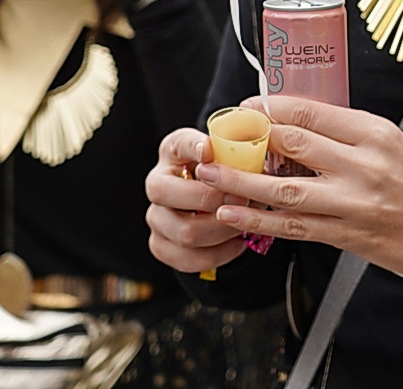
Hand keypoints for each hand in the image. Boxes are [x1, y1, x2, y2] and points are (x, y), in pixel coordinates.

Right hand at [145, 128, 250, 273]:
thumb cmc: (225, 170)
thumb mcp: (229, 151)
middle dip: (212, 199)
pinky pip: (189, 259)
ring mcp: (156, 218)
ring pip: (185, 233)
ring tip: (245, 223)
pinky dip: (219, 254)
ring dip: (222, 230)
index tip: (210, 151)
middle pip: (170, 194)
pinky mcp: (162, 246)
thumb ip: (233, 148)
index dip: (192, 147)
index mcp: (172, 152)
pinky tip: (238, 243)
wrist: (218, 197)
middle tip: (243, 197)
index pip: (178, 144)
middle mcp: (157, 184)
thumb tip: (240, 150)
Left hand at [193, 97, 402, 284]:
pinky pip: (294, 226)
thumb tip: (291, 123)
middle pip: (293, 143)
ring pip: (285, 188)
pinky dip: (258, 220)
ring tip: (208, 176)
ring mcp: (353, 202)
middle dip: (248, 140)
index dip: (269, 108)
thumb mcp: (389, 141)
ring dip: (240, 182)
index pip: (310, 111)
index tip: (244, 108)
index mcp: (372, 132)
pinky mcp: (348, 235)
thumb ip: (344, 133)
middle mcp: (362, 163)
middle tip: (218, 138)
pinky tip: (232, 213)